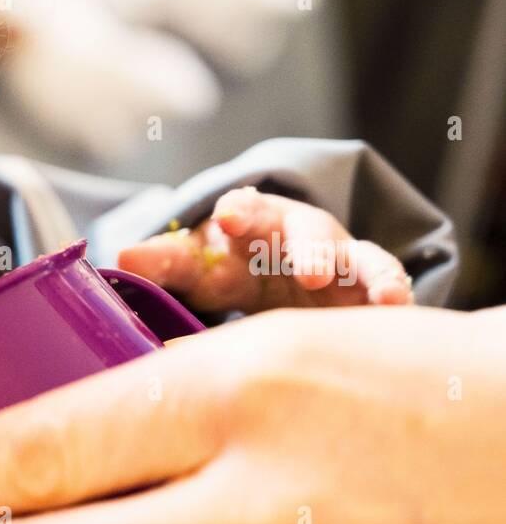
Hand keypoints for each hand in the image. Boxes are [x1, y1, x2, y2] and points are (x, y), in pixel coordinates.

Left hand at [118, 186, 413, 311]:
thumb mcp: (199, 265)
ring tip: (383, 298)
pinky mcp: (365, 289)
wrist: (277, 268)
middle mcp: (299, 235)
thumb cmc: (232, 265)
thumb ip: (165, 264)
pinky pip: (386, 289)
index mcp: (251, 223)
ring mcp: (340, 260)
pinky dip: (395, 297)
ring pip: (360, 260)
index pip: (243, 211)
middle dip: (310, 251)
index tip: (231, 219)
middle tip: (310, 272)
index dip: (238, 213)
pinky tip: (400, 312)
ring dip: (370, 275)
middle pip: (306, 235)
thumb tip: (121, 258)